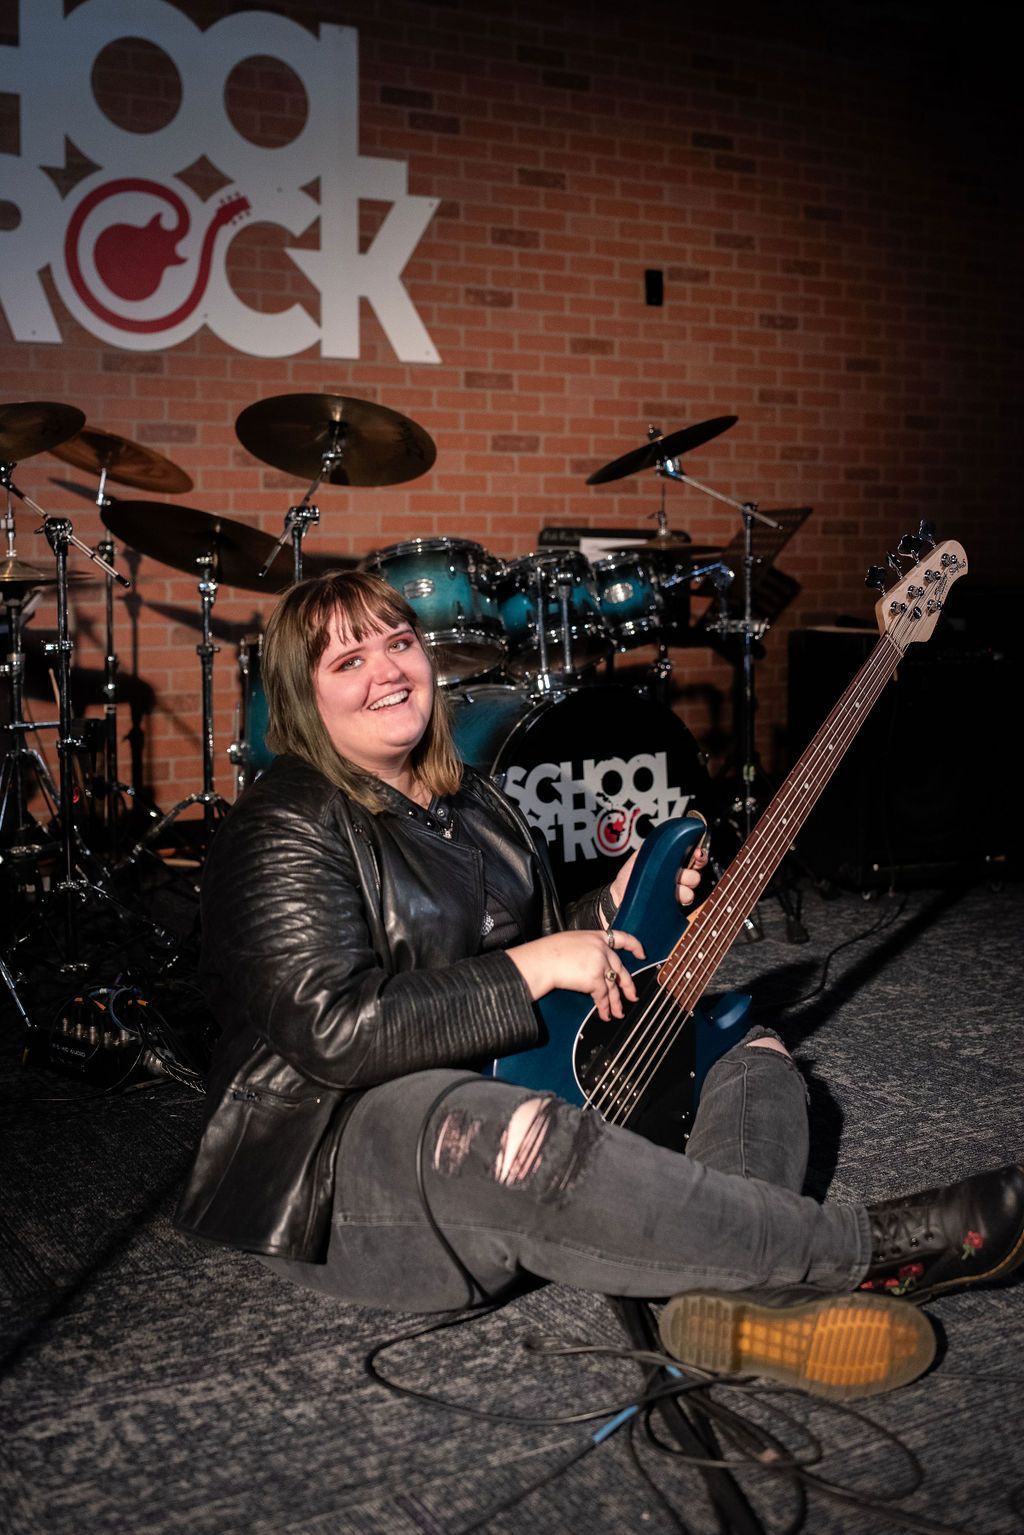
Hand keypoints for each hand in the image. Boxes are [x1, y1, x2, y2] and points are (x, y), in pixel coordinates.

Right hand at [507, 929, 645, 1019]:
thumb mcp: (572, 941)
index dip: (635, 946)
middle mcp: (602, 949)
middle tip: (633, 996)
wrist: (542, 961)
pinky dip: (604, 1008)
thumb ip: (587, 949)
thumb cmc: (549, 952)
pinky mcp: (594, 979)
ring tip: (619, 1013)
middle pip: (621, 969)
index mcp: (596, 937)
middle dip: (628, 985)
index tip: (642, 954)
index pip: (622, 938)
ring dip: (616, 1003)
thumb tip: (592, 963)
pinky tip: (604, 1015)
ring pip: (613, 987)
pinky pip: (603, 997)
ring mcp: (600, 964)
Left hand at [607, 837, 709, 912]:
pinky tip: (669, 897)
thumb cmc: (630, 875)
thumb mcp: (643, 855)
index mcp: (674, 863)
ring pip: (691, 892)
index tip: (697, 854)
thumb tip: (671, 837)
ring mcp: (676, 894)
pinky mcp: (672, 907)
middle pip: (696, 876)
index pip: (696, 858)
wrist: (620, 895)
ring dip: (683, 889)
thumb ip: (658, 846)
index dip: (700, 856)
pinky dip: (679, 900)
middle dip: (689, 875)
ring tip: (670, 888)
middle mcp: (678, 878)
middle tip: (677, 875)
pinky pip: (684, 905)